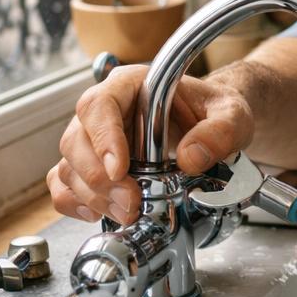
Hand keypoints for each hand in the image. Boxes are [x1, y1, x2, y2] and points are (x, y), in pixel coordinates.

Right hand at [46, 65, 253, 225]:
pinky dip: (76, 203)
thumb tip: (190, 157)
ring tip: (127, 211)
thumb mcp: (232, 115)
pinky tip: (101, 212)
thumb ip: (219, 131)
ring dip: (93, 196)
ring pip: (69, 166)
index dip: (103, 139)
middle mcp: (107, 108)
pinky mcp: (92, 164)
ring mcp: (95, 138)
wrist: (213, 124)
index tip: (120, 170)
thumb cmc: (214, 111)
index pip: (99, 105)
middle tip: (130, 202)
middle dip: (99, 179)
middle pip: (77, 140)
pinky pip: (64, 184)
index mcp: (133, 84)